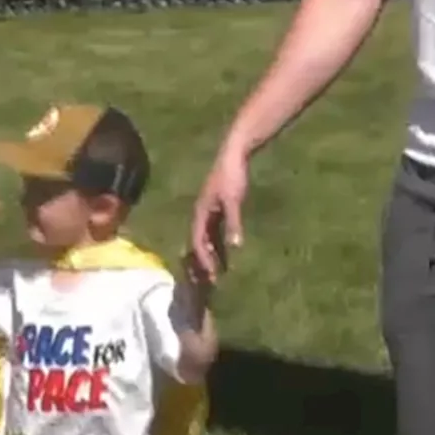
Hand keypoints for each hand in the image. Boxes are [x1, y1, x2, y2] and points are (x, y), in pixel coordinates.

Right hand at [189, 145, 248, 282]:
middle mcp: (201, 214)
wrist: (234, 154)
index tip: (211, 275)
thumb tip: (235, 246)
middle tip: (211, 280)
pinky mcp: (218, 209)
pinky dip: (219, 244)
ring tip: (219, 272)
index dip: (204, 259)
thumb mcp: (233, 201)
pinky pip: (215, 232)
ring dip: (212, 255)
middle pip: (199, 243)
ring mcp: (209, 211)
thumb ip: (233, 223)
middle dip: (204, 261)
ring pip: (207, 239)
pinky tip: (228, 254)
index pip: (198, 241)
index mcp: (200, 212)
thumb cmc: (232, 176)